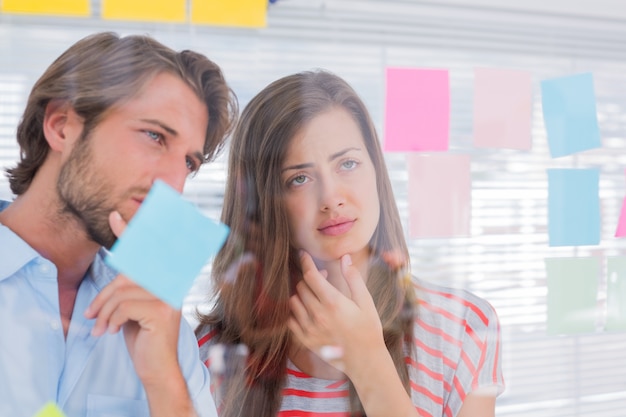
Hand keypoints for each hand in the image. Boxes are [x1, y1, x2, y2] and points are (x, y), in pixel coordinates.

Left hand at [83, 210, 181, 382]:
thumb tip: (117, 260)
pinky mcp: (161, 311)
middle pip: (127, 275)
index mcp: (165, 279)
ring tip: (101, 328)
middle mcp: (171, 283)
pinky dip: (111, 319)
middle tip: (91, 315)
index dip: (131, 232)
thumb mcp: (132, 307)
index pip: (147, 252)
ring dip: (105, 312)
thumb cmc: (143, 336)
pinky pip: (124, 305)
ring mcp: (169, 296)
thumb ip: (128, 286)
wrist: (156, 368)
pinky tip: (112, 332)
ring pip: (122, 291)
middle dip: (104, 296)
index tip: (114, 215)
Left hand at [287, 251, 385, 375]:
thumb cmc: (368, 329)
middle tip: (323, 280)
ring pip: (294, 302)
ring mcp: (309, 328)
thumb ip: (353, 278)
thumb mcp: (365, 301)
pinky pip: (291, 320)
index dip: (306, 262)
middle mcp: (317, 314)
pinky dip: (296, 313)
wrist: (365, 359)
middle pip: (302, 287)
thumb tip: (344, 258)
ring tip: (315, 296)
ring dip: (302, 295)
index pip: (311, 276)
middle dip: (310, 279)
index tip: (303, 255)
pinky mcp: (305, 340)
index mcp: (333, 302)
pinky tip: (308, 312)